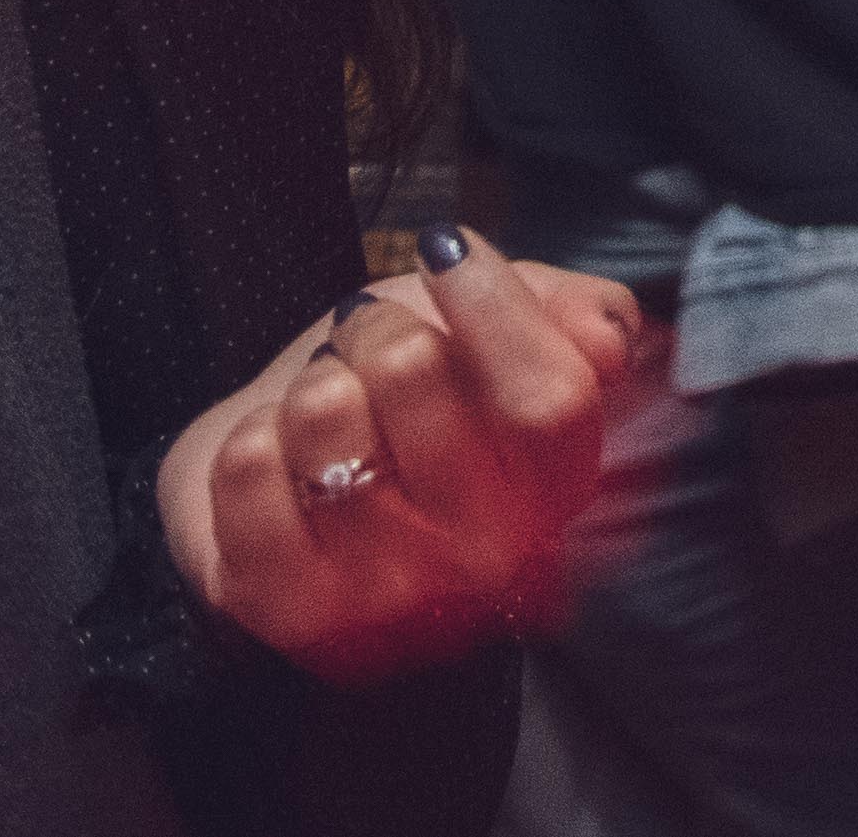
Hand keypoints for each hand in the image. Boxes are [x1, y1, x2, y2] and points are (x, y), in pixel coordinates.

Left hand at [159, 235, 648, 682]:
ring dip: (313, 381)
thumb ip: (575, 315)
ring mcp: (383, 596)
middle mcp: (485, 563)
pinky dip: (253, 433)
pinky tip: (281, 461)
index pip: (549, 400)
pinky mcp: (283, 607)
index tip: (448, 250)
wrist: (288, 472)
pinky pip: (250, 463)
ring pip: (328, 411)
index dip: (493, 303)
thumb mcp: (501, 330)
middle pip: (422, 376)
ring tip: (325, 406)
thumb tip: (607, 335)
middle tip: (370, 341)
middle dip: (380, 325)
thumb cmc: (401, 399)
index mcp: (557, 493)